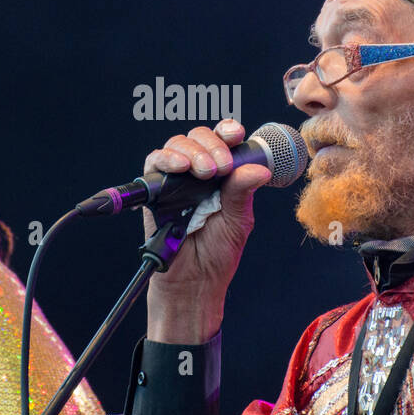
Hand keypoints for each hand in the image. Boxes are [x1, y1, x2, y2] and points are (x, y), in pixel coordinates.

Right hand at [142, 119, 271, 343]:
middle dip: (212, 144)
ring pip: (177, 145)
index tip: (237, 135)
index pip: (223, 142)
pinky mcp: (154, 191)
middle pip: (199, 137)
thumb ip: (243, 192)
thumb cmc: (217, 253)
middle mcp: (197, 173)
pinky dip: (167, 159)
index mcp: (222, 176)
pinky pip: (153, 163)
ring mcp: (175, 180)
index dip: (228, 131)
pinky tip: (181, 167)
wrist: (194, 283)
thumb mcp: (238, 221)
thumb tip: (259, 168)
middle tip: (222, 166)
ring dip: (193, 151)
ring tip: (206, 170)